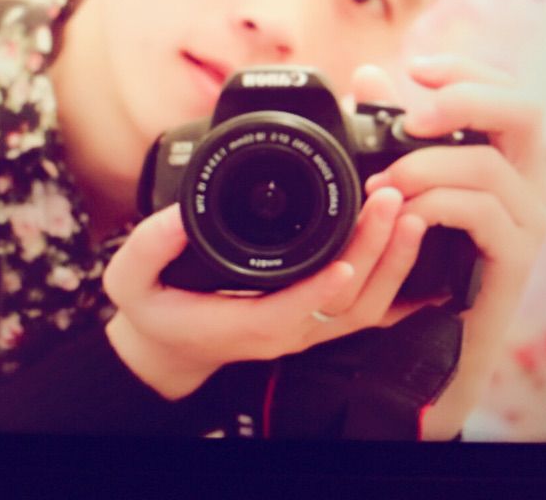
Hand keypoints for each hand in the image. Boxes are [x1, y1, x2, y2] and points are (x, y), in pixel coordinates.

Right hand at [103, 190, 426, 400]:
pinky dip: (395, 281)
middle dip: (373, 255)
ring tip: (407, 216)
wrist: (171, 342)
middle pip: (345, 304)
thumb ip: (149, 248)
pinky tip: (413, 252)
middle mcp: (286, 327)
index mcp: (245, 322)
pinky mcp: (314, 314)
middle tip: (390, 203)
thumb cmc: (156, 311)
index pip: (293, 310)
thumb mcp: (131, 279)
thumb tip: (180, 214)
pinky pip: (367, 306)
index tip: (348, 256)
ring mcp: (306, 324)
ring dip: (391, 264)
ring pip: (365, 306)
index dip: (322, 288)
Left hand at [364, 54, 545, 439]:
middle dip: (463, 101)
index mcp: (504, 156)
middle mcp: (526, 181)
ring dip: (422, 167)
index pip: (505, 91)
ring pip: (485, 165)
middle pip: (523, 111)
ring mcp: (527, 219)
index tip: (416, 68)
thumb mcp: (404, 182)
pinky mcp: (515, 254)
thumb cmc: (419, 251)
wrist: (433, 329)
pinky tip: (402, 214)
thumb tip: (369, 75)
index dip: (466, 69)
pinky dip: (431, 204)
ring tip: (379, 186)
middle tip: (411, 118)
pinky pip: (477, 211)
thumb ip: (391, 131)